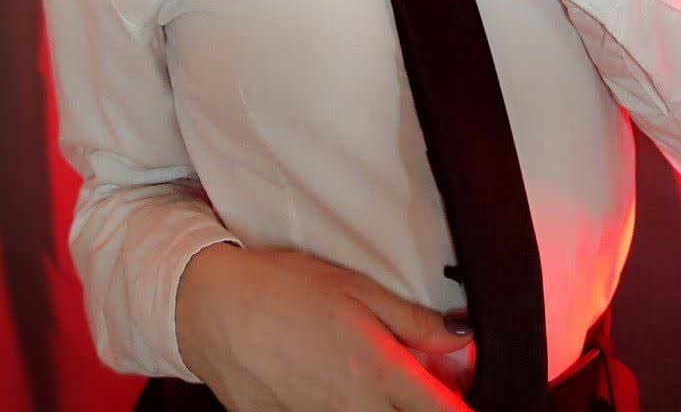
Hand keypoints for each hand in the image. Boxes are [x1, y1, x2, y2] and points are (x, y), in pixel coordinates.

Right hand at [175, 243, 475, 409]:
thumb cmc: (284, 287)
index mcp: (378, 371)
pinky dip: (341, 407)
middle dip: (414, 405)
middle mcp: (356, 411)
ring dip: (379, 405)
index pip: (441, 411)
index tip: (462, 396)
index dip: (459, 406)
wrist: (212, 309)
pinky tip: (322, 380)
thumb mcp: (355, 288)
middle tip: (409, 378)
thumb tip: (462, 339)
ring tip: (355, 373)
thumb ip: (413, 321)